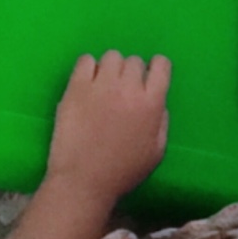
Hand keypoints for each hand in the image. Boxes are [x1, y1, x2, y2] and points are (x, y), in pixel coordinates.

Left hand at [45, 51, 171, 208]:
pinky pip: (85, 60)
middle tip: (121, 92)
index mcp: (151, 103)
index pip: (161, 64)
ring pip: (111, 56)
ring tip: (102, 87)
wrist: (83, 182)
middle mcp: (128, 88)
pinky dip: (88, 68)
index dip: (155, 69)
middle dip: (130, 73)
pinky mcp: (76, 88)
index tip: (147, 79)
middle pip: (134, 60)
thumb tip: (157, 102)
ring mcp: (100, 86)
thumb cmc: (122, 172)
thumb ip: (162, 121)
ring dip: (110, 69)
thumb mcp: (156, 152)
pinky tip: (86, 85)